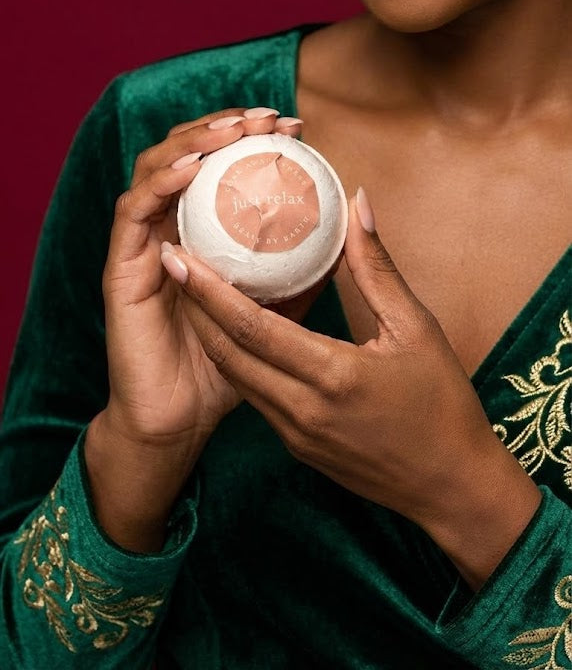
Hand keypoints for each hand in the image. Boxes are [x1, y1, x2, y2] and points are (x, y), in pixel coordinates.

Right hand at [87, 106, 303, 548]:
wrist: (180, 420)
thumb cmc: (228, 368)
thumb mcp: (277, 311)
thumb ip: (300, 273)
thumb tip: (343, 234)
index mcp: (201, 231)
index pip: (222, 164)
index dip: (253, 137)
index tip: (297, 127)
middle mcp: (169, 226)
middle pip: (189, 152)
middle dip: (226, 125)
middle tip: (269, 117)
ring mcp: (141, 243)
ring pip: (157, 167)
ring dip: (194, 140)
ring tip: (234, 130)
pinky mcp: (120, 266)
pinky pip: (133, 211)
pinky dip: (161, 182)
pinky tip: (194, 169)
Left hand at [162, 187, 540, 586]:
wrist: (453, 488)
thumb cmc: (443, 404)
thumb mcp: (416, 327)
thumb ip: (377, 265)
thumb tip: (357, 202)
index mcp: (332, 375)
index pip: (251, 328)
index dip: (208, 290)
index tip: (179, 256)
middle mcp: (301, 409)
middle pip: (227, 352)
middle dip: (193, 306)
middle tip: (172, 262)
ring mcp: (295, 434)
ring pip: (235, 376)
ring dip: (209, 333)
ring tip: (192, 290)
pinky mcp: (297, 447)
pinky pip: (254, 396)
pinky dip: (236, 360)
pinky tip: (234, 332)